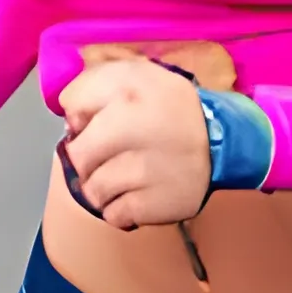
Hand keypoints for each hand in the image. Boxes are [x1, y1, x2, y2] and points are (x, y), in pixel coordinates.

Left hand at [58, 56, 209, 228]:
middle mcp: (138, 126)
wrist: (222, 144)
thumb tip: (69, 118)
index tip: (96, 123)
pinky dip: (121, 209)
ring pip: (93, 190)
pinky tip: (138, 196)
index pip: (72, 104)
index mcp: (131, 88)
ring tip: (126, 177)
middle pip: (78, 156)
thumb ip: (96, 84)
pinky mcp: (157, 203)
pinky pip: (114, 215)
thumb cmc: (169, 110)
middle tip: (107, 158)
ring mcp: (148, 169)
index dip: (79, 118)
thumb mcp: (138, 77)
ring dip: (103, 188)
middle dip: (86, 160)